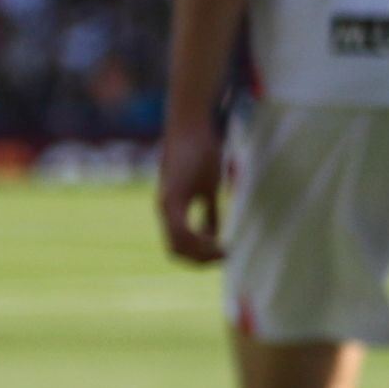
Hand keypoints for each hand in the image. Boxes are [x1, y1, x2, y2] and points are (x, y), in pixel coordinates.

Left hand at [156, 110, 226, 266]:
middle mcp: (164, 210)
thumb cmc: (201, 153)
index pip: (177, 247)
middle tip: (224, 258)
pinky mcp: (174, 195)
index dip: (197, 257)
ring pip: (178, 244)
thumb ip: (208, 212)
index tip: (220, 256)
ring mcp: (166, 203)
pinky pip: (183, 230)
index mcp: (170, 211)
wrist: (191, 127)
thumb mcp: (207, 189)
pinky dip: (201, 241)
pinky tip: (219, 241)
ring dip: (202, 253)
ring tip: (224, 251)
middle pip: (176, 251)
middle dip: (200, 260)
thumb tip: (215, 233)